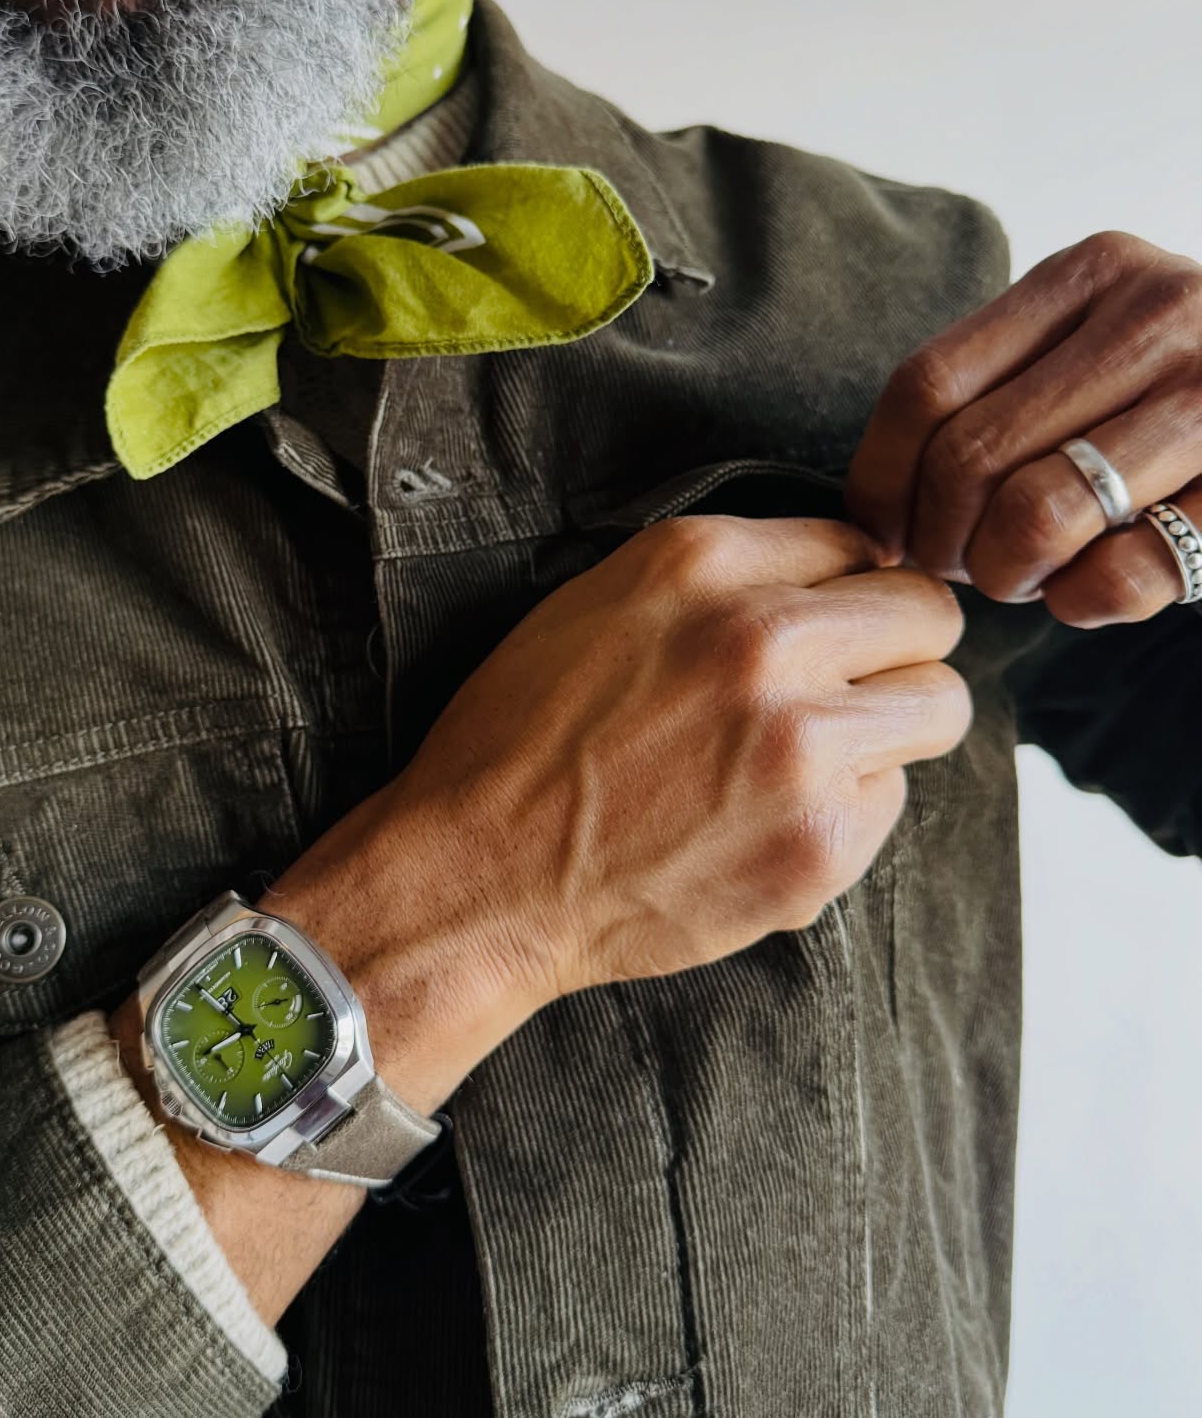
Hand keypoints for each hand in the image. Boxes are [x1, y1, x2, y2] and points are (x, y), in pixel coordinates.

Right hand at [373, 513, 969, 1004]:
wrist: (478, 877)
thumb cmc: (522, 740)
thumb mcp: (598, 602)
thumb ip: (723, 577)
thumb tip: (835, 577)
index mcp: (701, 562)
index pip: (858, 540)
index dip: (843, 588)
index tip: (826, 625)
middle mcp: (763, 638)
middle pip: (927, 612)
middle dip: (896, 647)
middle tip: (846, 690)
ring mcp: (801, 744)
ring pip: (940, 705)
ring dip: (892, 727)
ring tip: (812, 758)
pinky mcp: (819, 841)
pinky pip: (893, 800)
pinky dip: (846, 811)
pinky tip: (766, 822)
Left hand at [846, 230, 1201, 626]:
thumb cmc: (1180, 389)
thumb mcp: (1096, 342)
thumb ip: (996, 388)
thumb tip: (875, 511)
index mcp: (1094, 272)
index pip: (926, 385)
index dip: (879, 480)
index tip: (882, 531)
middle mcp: (1160, 315)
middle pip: (969, 458)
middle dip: (941, 541)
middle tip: (961, 564)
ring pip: (1038, 516)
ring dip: (1008, 573)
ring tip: (1027, 573)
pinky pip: (1122, 577)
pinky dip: (1081, 604)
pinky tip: (1090, 589)